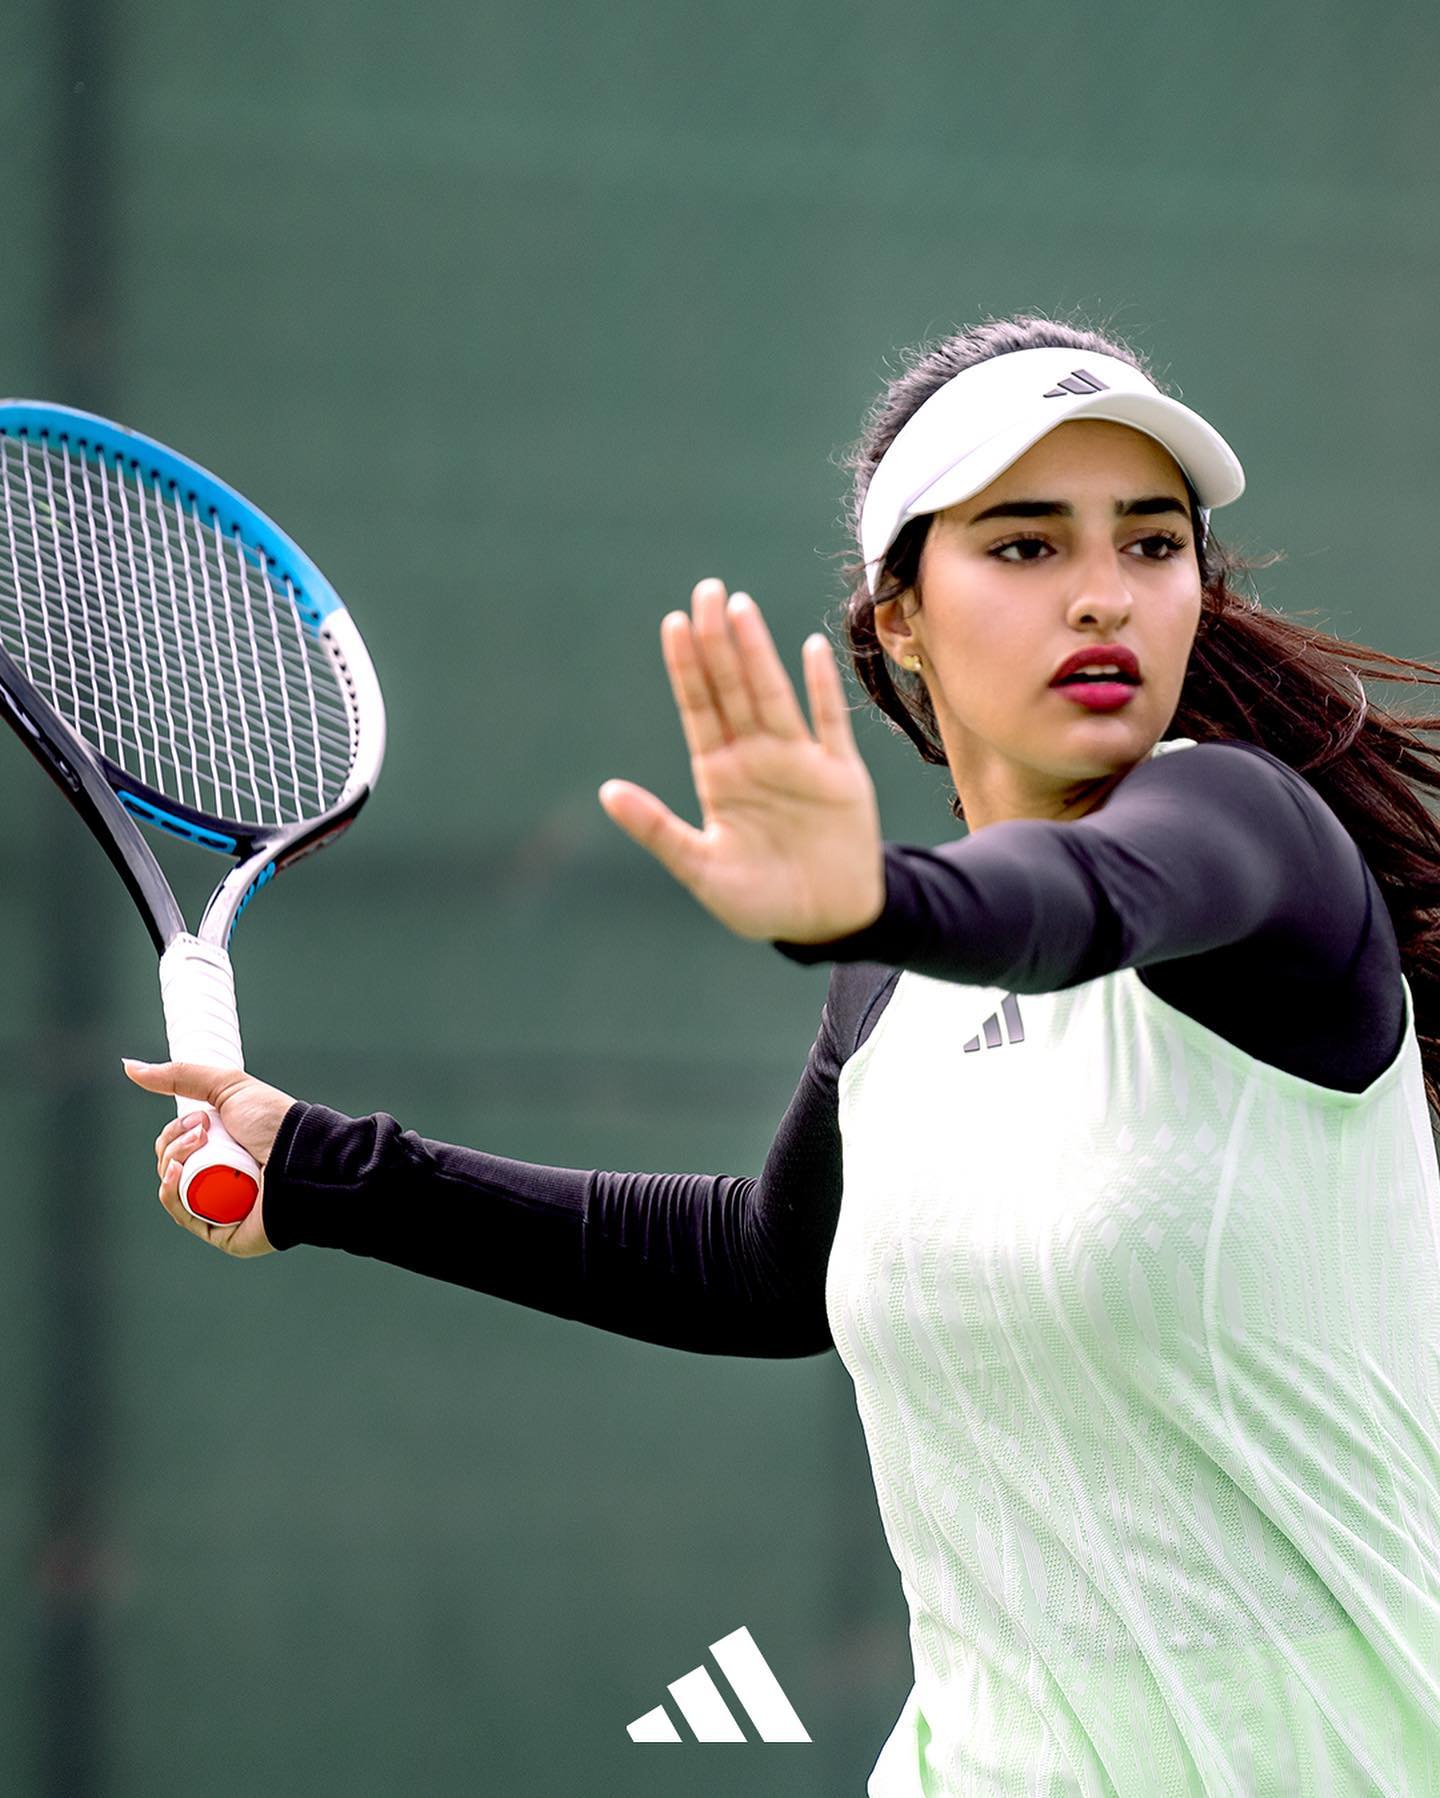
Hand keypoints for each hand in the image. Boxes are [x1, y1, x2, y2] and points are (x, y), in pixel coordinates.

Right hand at [122, 1059, 296, 1256]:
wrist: (301, 1155)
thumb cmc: (274, 1122)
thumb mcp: (226, 1086)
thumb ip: (180, 1075)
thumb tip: (128, 1066)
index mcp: (221, 1149)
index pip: (176, 1147)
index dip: (173, 1134)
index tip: (196, 1120)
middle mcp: (220, 1178)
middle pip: (171, 1166)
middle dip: (174, 1146)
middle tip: (201, 1132)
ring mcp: (221, 1207)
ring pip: (172, 1189)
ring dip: (171, 1165)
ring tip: (195, 1149)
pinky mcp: (223, 1231)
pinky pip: (184, 1214)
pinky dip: (170, 1194)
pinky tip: (174, 1175)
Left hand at [598, 578, 884, 942]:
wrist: (824, 922)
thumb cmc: (758, 899)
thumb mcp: (700, 869)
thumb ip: (656, 829)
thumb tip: (605, 792)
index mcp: (719, 775)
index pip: (698, 708)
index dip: (686, 667)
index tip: (673, 623)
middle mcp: (755, 757)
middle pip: (732, 688)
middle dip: (717, 642)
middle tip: (706, 590)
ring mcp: (798, 762)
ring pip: (774, 695)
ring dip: (758, 653)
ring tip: (741, 609)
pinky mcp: (839, 775)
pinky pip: (830, 723)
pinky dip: (822, 688)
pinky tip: (812, 648)